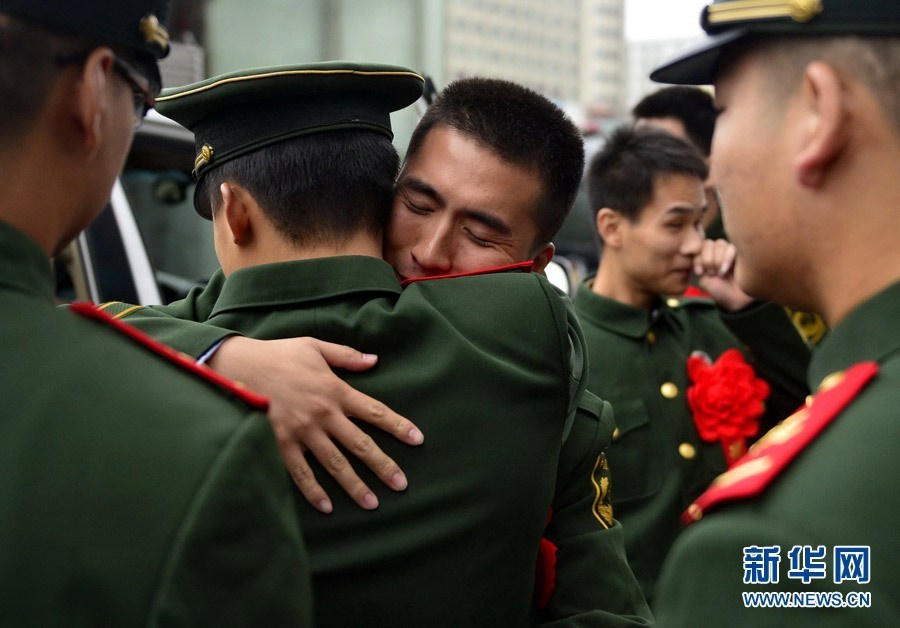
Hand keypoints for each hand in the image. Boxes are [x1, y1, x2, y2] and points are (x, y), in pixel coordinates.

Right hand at [210, 336, 423, 512]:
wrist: (238, 365)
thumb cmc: (279, 354)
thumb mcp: (315, 346)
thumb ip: (346, 356)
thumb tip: (374, 360)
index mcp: (335, 390)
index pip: (374, 411)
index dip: (398, 425)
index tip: (417, 439)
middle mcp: (324, 414)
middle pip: (361, 444)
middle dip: (383, 465)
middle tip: (401, 484)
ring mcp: (302, 432)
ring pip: (335, 464)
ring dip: (355, 485)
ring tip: (372, 503)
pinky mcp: (281, 443)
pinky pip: (300, 472)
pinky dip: (314, 491)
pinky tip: (327, 506)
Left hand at [693, 239, 754, 311]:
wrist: (738, 301)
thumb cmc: (721, 291)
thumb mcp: (705, 280)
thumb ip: (699, 265)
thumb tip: (697, 253)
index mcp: (708, 257)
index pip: (699, 247)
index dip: (698, 259)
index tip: (700, 272)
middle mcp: (719, 252)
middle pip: (708, 243)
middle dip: (707, 259)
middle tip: (712, 273)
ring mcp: (731, 252)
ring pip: (719, 243)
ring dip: (717, 259)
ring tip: (720, 273)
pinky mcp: (744, 253)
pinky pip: (732, 247)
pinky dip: (726, 258)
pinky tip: (726, 270)